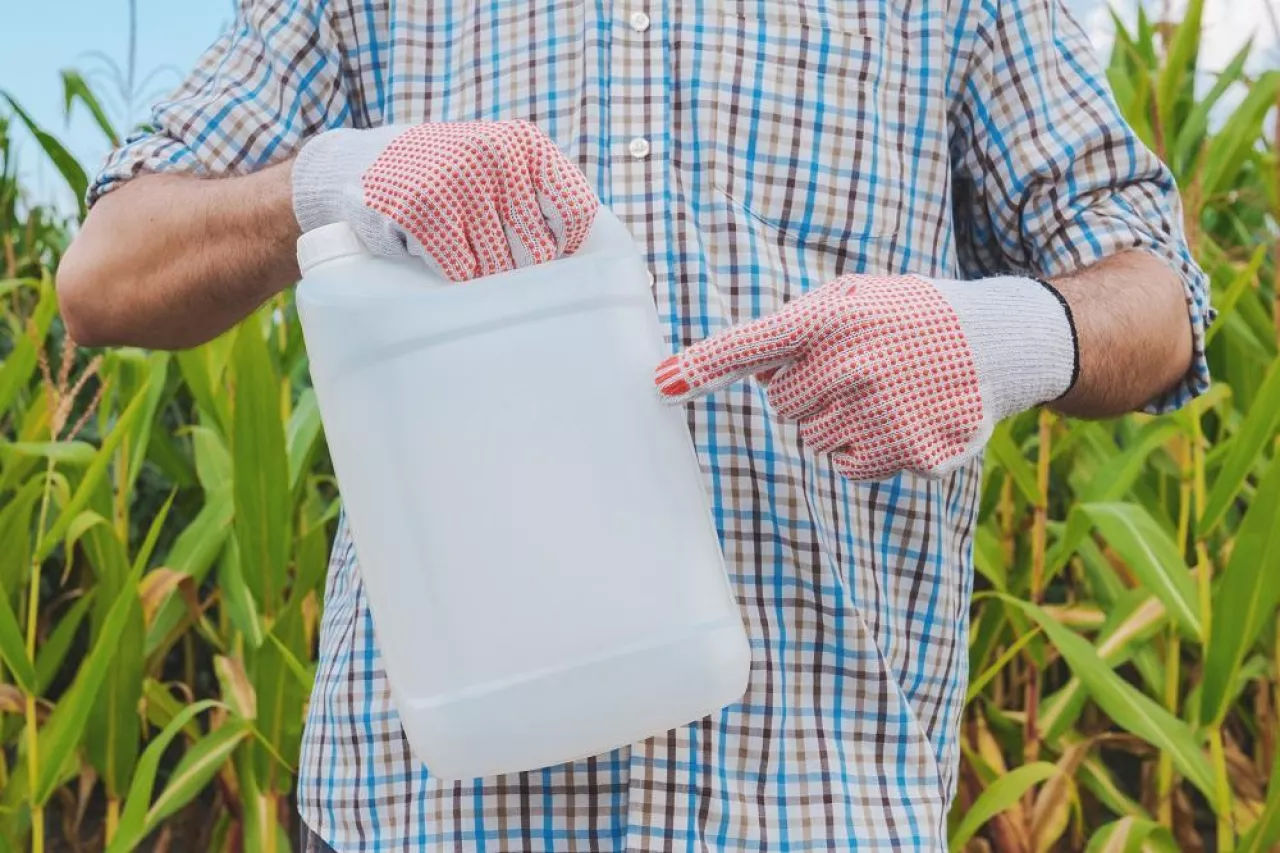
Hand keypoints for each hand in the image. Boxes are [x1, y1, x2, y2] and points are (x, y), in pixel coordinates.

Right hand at [292, 121, 598, 281]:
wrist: (353, 167)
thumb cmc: (439, 178)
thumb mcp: (493, 165)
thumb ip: (534, 193)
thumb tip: (582, 256)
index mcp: (524, 143)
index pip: (574, 210)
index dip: (566, 247)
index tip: (551, 265)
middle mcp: (495, 154)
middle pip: (538, 249)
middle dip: (521, 272)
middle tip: (499, 275)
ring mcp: (456, 180)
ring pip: (499, 266)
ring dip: (487, 280)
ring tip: (468, 267)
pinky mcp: (419, 209)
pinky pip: (461, 270)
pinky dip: (456, 279)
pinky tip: (445, 269)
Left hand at [654, 274, 1078, 479]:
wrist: (999, 341)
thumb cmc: (911, 316)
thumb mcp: (856, 297)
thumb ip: (799, 328)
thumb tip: (751, 373)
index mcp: (834, 317)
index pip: (753, 344)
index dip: (703, 365)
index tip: (660, 383)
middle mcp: (853, 364)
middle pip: (782, 404)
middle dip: (806, 390)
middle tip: (854, 367)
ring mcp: (882, 410)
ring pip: (813, 438)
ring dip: (835, 420)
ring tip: (883, 389)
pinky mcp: (909, 450)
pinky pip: (848, 465)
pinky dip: (863, 449)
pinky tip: (898, 417)